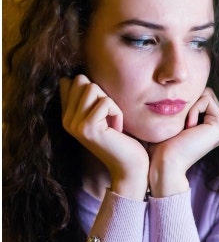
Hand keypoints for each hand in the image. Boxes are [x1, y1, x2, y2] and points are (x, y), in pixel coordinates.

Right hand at [59, 75, 148, 197]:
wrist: (129, 166)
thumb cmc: (122, 139)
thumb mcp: (103, 115)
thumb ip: (90, 99)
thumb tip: (80, 75)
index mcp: (67, 115)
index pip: (67, 82)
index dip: (89, 86)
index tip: (101, 107)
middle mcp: (66, 119)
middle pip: (81, 81)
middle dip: (102, 94)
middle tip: (108, 116)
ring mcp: (74, 124)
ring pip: (93, 88)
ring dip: (111, 103)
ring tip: (112, 122)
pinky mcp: (87, 127)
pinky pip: (106, 102)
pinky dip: (117, 113)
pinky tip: (117, 129)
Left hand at [149, 88, 218, 196]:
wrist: (165, 163)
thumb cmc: (161, 145)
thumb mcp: (173, 121)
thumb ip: (183, 106)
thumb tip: (179, 84)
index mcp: (211, 126)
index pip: (201, 97)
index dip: (185, 103)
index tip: (177, 124)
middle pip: (205, 94)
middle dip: (190, 103)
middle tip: (181, 125)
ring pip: (206, 94)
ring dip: (190, 107)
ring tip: (184, 127)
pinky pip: (206, 100)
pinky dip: (193, 110)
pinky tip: (188, 127)